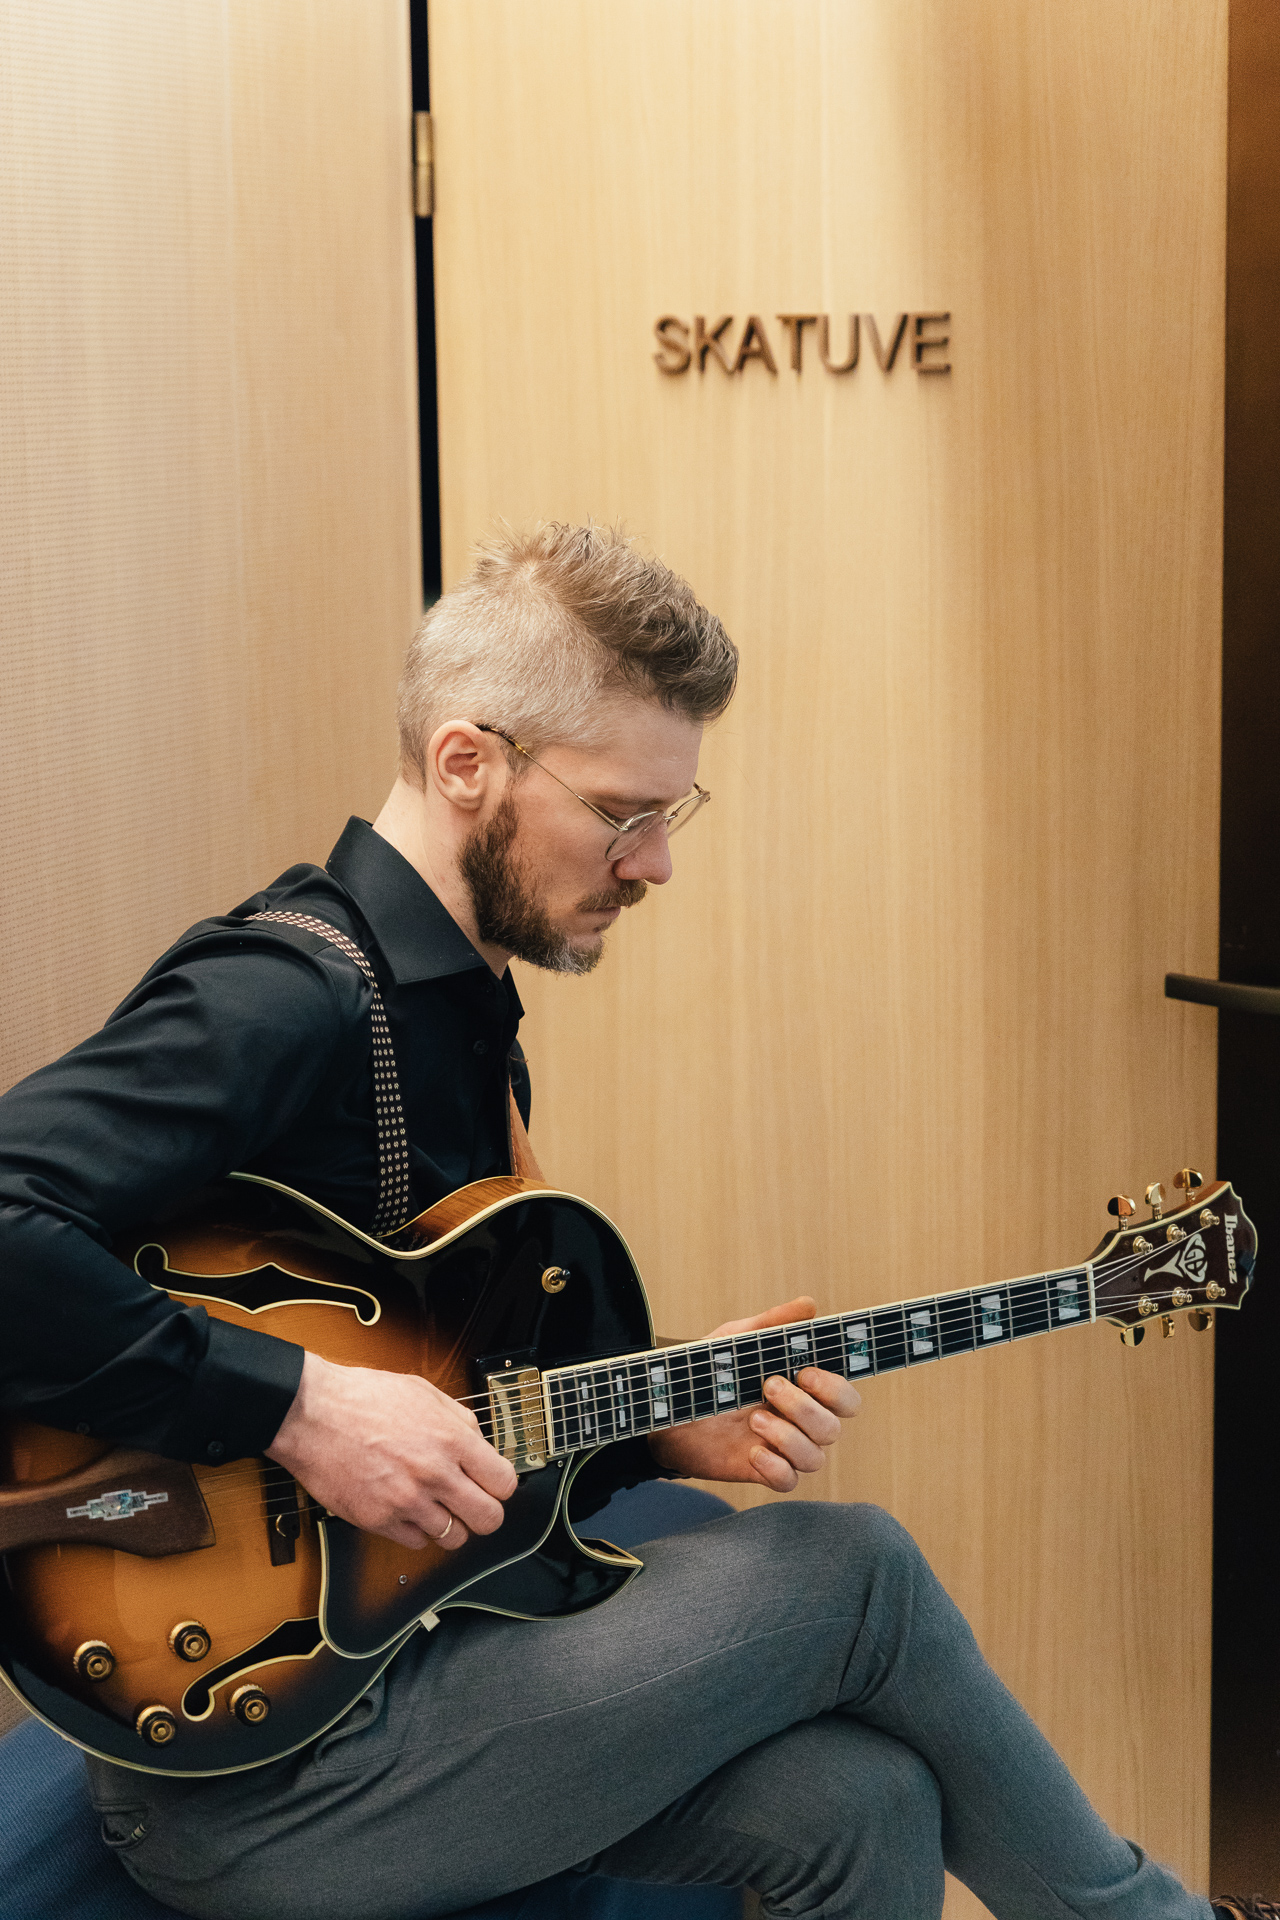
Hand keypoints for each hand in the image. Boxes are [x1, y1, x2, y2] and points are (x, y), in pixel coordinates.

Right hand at [266, 1352, 517, 1550]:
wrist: (310, 1414)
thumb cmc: (362, 1398)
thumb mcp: (423, 1392)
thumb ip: (459, 1419)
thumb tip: (480, 1443)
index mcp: (451, 1439)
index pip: (504, 1483)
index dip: (501, 1485)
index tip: (492, 1484)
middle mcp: (434, 1474)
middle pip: (489, 1520)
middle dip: (484, 1513)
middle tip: (472, 1505)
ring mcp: (406, 1501)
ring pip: (453, 1538)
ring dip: (448, 1524)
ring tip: (434, 1506)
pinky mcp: (378, 1520)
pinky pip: (416, 1543)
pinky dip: (415, 1531)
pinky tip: (406, 1510)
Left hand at [646, 1296, 860, 1490]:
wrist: (667, 1403)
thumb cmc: (710, 1370)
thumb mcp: (737, 1339)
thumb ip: (772, 1323)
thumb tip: (809, 1305)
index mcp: (802, 1391)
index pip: (845, 1399)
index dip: (835, 1389)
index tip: (804, 1372)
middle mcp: (798, 1422)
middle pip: (832, 1428)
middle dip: (805, 1408)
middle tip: (769, 1386)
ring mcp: (780, 1448)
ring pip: (814, 1457)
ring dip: (788, 1437)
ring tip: (752, 1418)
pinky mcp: (759, 1469)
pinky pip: (788, 1481)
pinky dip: (776, 1468)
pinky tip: (753, 1452)